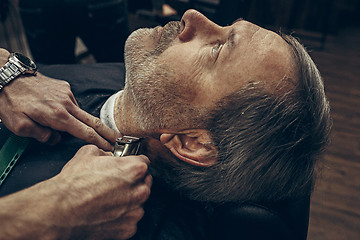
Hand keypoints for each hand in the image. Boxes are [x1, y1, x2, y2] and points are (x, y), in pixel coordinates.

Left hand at [0, 49, 119, 149]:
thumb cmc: (11, 101)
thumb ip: (41, 136)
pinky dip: (69, 110)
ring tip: (71, 125)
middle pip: (93, 121)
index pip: (85, 132)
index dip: (99, 142)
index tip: (110, 147)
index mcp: (58, 116)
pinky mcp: (63, 87)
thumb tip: (55, 139)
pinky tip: (58, 111)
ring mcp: (66, 94)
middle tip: (118, 140)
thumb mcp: (19, 126)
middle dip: (107, 132)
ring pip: (79, 113)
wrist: (7, 75)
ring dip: (82, 122)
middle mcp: (66, 104)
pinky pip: (71, 103)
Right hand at [55, 145, 151, 238]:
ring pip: (139, 202)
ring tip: (110, 199)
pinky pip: (131, 220)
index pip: (144, 162)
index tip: (128, 166)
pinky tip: (108, 212)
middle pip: (144, 182)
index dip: (134, 162)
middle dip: (134, 181)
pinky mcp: (128, 228)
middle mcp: (139, 190)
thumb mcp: (88, 153)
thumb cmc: (73, 184)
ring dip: (129, 200)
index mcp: (134, 169)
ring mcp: (135, 211)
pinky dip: (122, 217)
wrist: (60, 211)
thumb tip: (108, 156)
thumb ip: (106, 153)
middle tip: (117, 183)